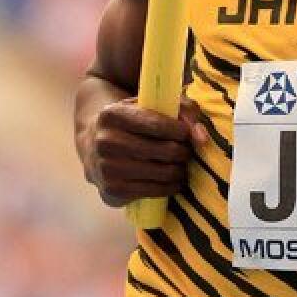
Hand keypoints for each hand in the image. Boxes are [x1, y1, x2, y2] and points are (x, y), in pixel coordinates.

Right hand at [82, 95, 207, 206]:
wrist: (93, 145)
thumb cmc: (132, 122)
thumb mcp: (152, 105)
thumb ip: (183, 111)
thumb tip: (202, 139)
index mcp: (113, 115)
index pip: (158, 125)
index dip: (181, 130)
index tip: (185, 133)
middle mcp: (105, 141)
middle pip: (166, 151)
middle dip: (184, 152)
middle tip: (185, 151)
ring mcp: (106, 168)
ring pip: (164, 173)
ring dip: (180, 170)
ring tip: (180, 164)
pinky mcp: (112, 190)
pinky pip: (156, 191)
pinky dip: (171, 186)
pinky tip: (172, 179)